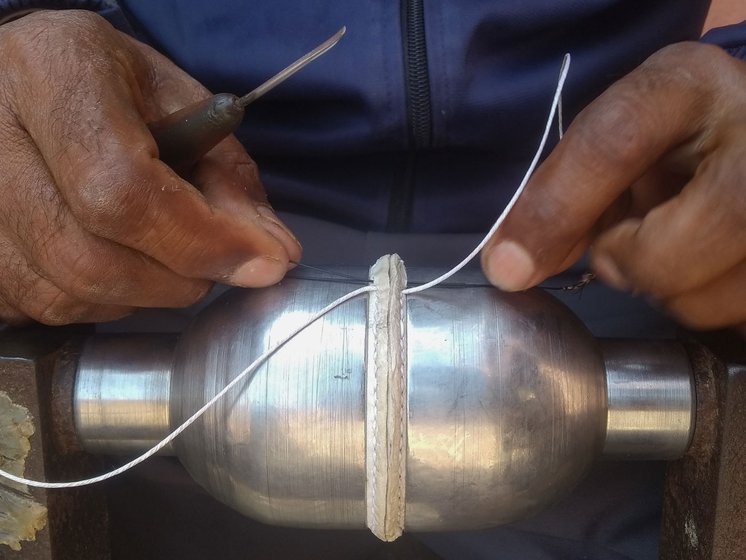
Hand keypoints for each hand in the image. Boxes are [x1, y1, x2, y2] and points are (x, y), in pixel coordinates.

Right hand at [0, 10, 299, 324]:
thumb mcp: (185, 109)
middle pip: (89, 257)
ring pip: (64, 293)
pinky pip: (40, 308)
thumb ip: (231, 181)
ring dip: (142, 295)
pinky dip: (99, 302)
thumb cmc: (115, 91)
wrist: (30, 85)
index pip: (122, 188)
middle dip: (178, 279)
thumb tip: (273, 256)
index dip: (200, 240)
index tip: (263, 261)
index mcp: (54, 73)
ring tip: (164, 254)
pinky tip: (116, 263)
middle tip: (214, 262)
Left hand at [481, 42, 745, 335]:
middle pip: (688, 239)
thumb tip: (512, 269)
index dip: (559, 209)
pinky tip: (707, 265)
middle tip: (625, 247)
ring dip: (673, 293)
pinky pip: (739, 314)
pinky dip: (707, 305)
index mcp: (688, 85)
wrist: (740, 137)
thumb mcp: (614, 147)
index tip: (510, 264)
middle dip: (636, 264)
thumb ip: (565, 199)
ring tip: (675, 247)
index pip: (617, 141)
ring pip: (715, 295)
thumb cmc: (669, 142)